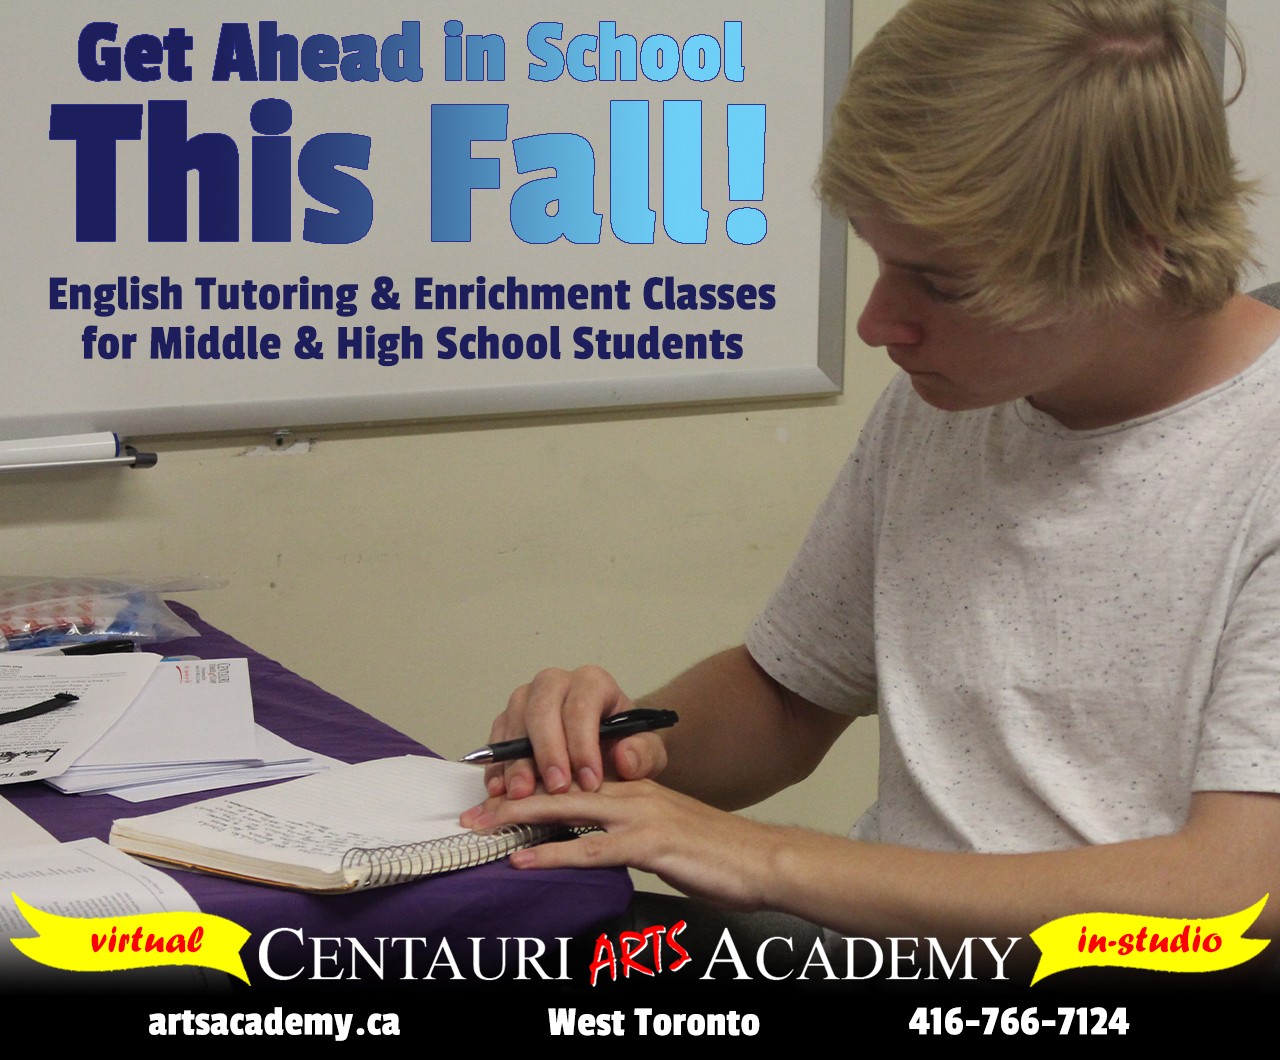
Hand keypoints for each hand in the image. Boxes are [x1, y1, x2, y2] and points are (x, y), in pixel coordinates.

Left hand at [464, 779, 775, 911]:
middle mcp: (630, 792)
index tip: (491, 799)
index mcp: (632, 786)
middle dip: (509, 797)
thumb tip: (589, 843)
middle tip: (468, 812)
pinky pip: (590, 847)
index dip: (529, 785)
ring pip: (565, 808)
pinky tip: (523, 860)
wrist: (761, 859)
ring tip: (480, 827)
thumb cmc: (715, 852)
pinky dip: (551, 853)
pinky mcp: (649, 843)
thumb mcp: (662, 833)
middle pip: (557, 786)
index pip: (570, 778)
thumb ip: (625, 830)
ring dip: (518, 818)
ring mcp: (639, 815)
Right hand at [480, 666, 668, 799]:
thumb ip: (643, 754)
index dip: (583, 744)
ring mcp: (525, 700)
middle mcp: (554, 683)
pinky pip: (495, 741)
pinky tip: (500, 792)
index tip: (590, 782)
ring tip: (523, 794)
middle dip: (547, 750)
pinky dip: (497, 767)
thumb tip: (624, 759)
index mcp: (592, 683)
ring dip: (516, 760)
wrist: (604, 753)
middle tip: (556, 788)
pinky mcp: (506, 723)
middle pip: (541, 707)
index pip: (581, 706)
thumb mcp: (646, 752)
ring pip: (513, 721)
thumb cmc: (623, 746)